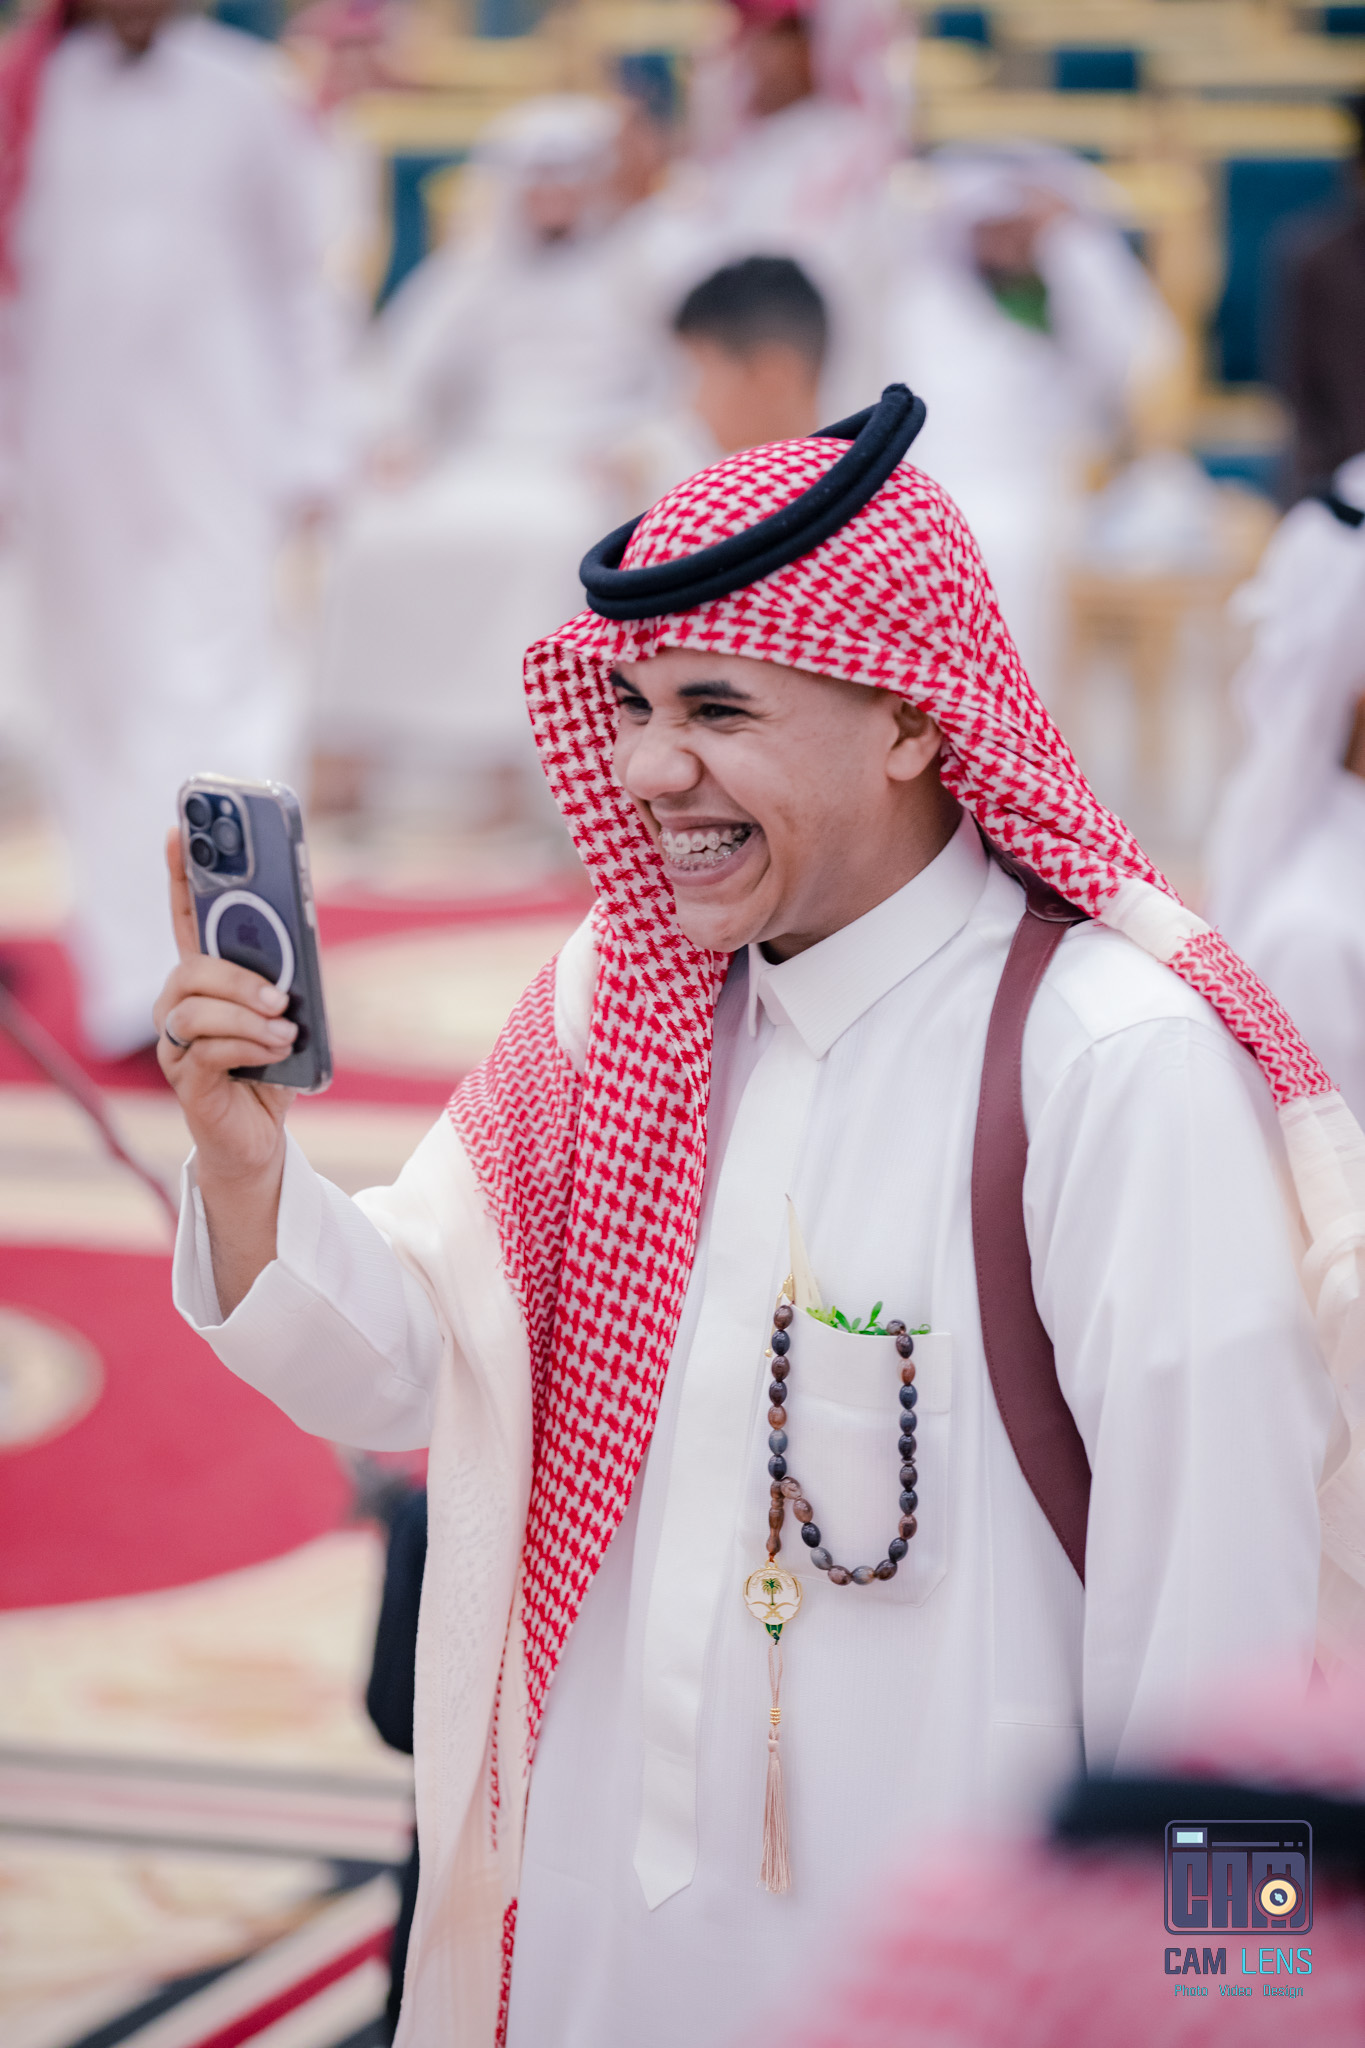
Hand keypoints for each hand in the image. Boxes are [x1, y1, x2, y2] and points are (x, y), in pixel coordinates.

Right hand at [155, 831, 296, 1308]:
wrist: (262, 1139)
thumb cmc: (274, 1070)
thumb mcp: (290, 1015)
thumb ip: (287, 979)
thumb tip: (300, 949)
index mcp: (206, 981)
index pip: (187, 918)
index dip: (180, 874)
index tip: (178, 829)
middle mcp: (180, 1006)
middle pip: (190, 967)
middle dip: (238, 976)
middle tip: (282, 995)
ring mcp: (176, 1042)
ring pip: (195, 1007)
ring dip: (249, 1016)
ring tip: (285, 1031)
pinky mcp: (184, 1078)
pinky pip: (207, 1048)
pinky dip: (247, 1044)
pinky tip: (275, 1049)